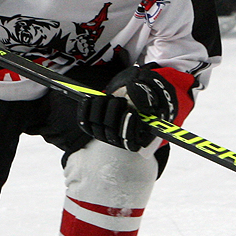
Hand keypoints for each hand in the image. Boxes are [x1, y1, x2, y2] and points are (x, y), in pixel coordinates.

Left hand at [77, 64, 197, 152]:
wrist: (133, 92)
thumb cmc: (145, 95)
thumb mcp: (151, 94)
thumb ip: (146, 98)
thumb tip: (142, 107)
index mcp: (140, 138)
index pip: (132, 143)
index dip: (129, 128)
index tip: (131, 112)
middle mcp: (122, 140)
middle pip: (112, 134)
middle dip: (114, 114)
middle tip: (117, 101)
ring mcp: (107, 135)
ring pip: (98, 129)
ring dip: (100, 110)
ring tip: (107, 98)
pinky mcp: (94, 128)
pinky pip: (85, 124)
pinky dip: (85, 111)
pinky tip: (88, 99)